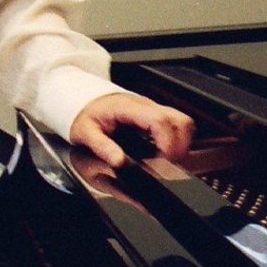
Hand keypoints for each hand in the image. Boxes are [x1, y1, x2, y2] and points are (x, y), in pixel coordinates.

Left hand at [69, 91, 193, 169]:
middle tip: (169, 166)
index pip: (160, 121)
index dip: (168, 143)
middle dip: (180, 146)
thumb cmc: (85, 115)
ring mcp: (153, 109)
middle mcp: (146, 106)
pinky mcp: (156, 115)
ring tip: (168, 162)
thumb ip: (102, 147)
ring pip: (183, 122)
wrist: (83, 100)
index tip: (164, 162)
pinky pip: (176, 125)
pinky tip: (165, 154)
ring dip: (182, 144)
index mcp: (129, 108)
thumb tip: (119, 162)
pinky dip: (178, 141)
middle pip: (180, 120)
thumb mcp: (85, 133)